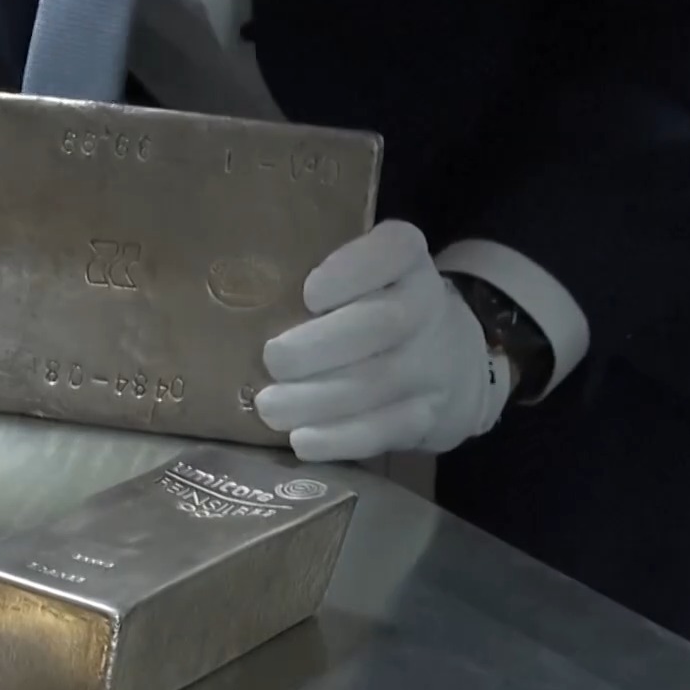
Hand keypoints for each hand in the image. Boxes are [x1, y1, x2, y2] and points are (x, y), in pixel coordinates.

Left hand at [255, 220, 510, 461]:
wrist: (453, 362)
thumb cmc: (372, 310)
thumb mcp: (361, 277)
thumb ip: (313, 275)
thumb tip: (236, 291)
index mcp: (407, 260)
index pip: (394, 249)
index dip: (351, 270)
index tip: (310, 292)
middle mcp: (428, 308)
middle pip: (381, 324)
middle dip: (318, 346)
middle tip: (273, 359)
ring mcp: (434, 365)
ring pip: (378, 382)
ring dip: (316, 399)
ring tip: (270, 406)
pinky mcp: (428, 416)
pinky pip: (385, 430)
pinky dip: (339, 438)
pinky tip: (302, 440)